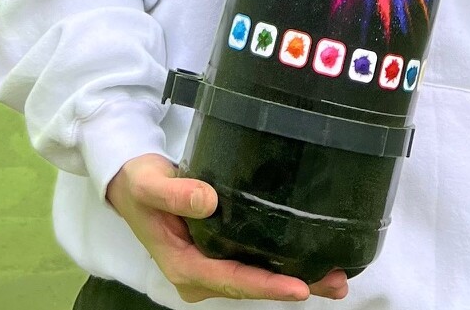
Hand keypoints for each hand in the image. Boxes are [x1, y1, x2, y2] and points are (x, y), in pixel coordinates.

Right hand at [106, 154, 347, 301]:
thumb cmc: (138, 184)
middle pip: (251, 285)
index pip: (230, 279)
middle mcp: (201, 273)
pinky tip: (312, 257)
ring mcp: (212, 265)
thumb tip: (207, 201)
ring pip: (257, 277)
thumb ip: (175, 194)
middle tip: (337, 283)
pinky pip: (255, 263)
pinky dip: (283, 263)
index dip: (265, 286)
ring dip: (296, 278)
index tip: (299, 287)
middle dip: (293, 286)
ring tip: (338, 276)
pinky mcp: (221, 251)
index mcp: (184, 266)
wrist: (131, 184)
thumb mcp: (149, 185)